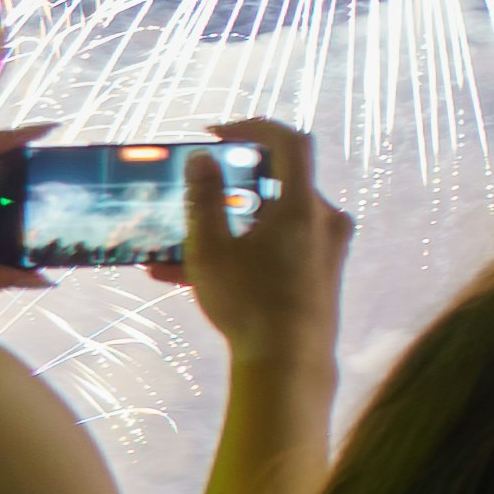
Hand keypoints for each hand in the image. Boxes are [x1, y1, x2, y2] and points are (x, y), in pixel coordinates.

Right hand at [162, 122, 345, 379]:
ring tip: (167, 251)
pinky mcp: (320, 272)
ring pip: (266, 223)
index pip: (289, 141)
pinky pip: (274, 250)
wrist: (290, 365)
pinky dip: (237, 254)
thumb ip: (204, 198)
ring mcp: (326, 247)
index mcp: (303, 205)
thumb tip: (202, 159)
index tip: (215, 134)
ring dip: (221, 230)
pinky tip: (180, 277)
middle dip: (225, 190)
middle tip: (190, 194)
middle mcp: (323, 219)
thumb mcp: (211, 248)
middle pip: (274, 185)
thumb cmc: (250, 303)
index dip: (252, 128)